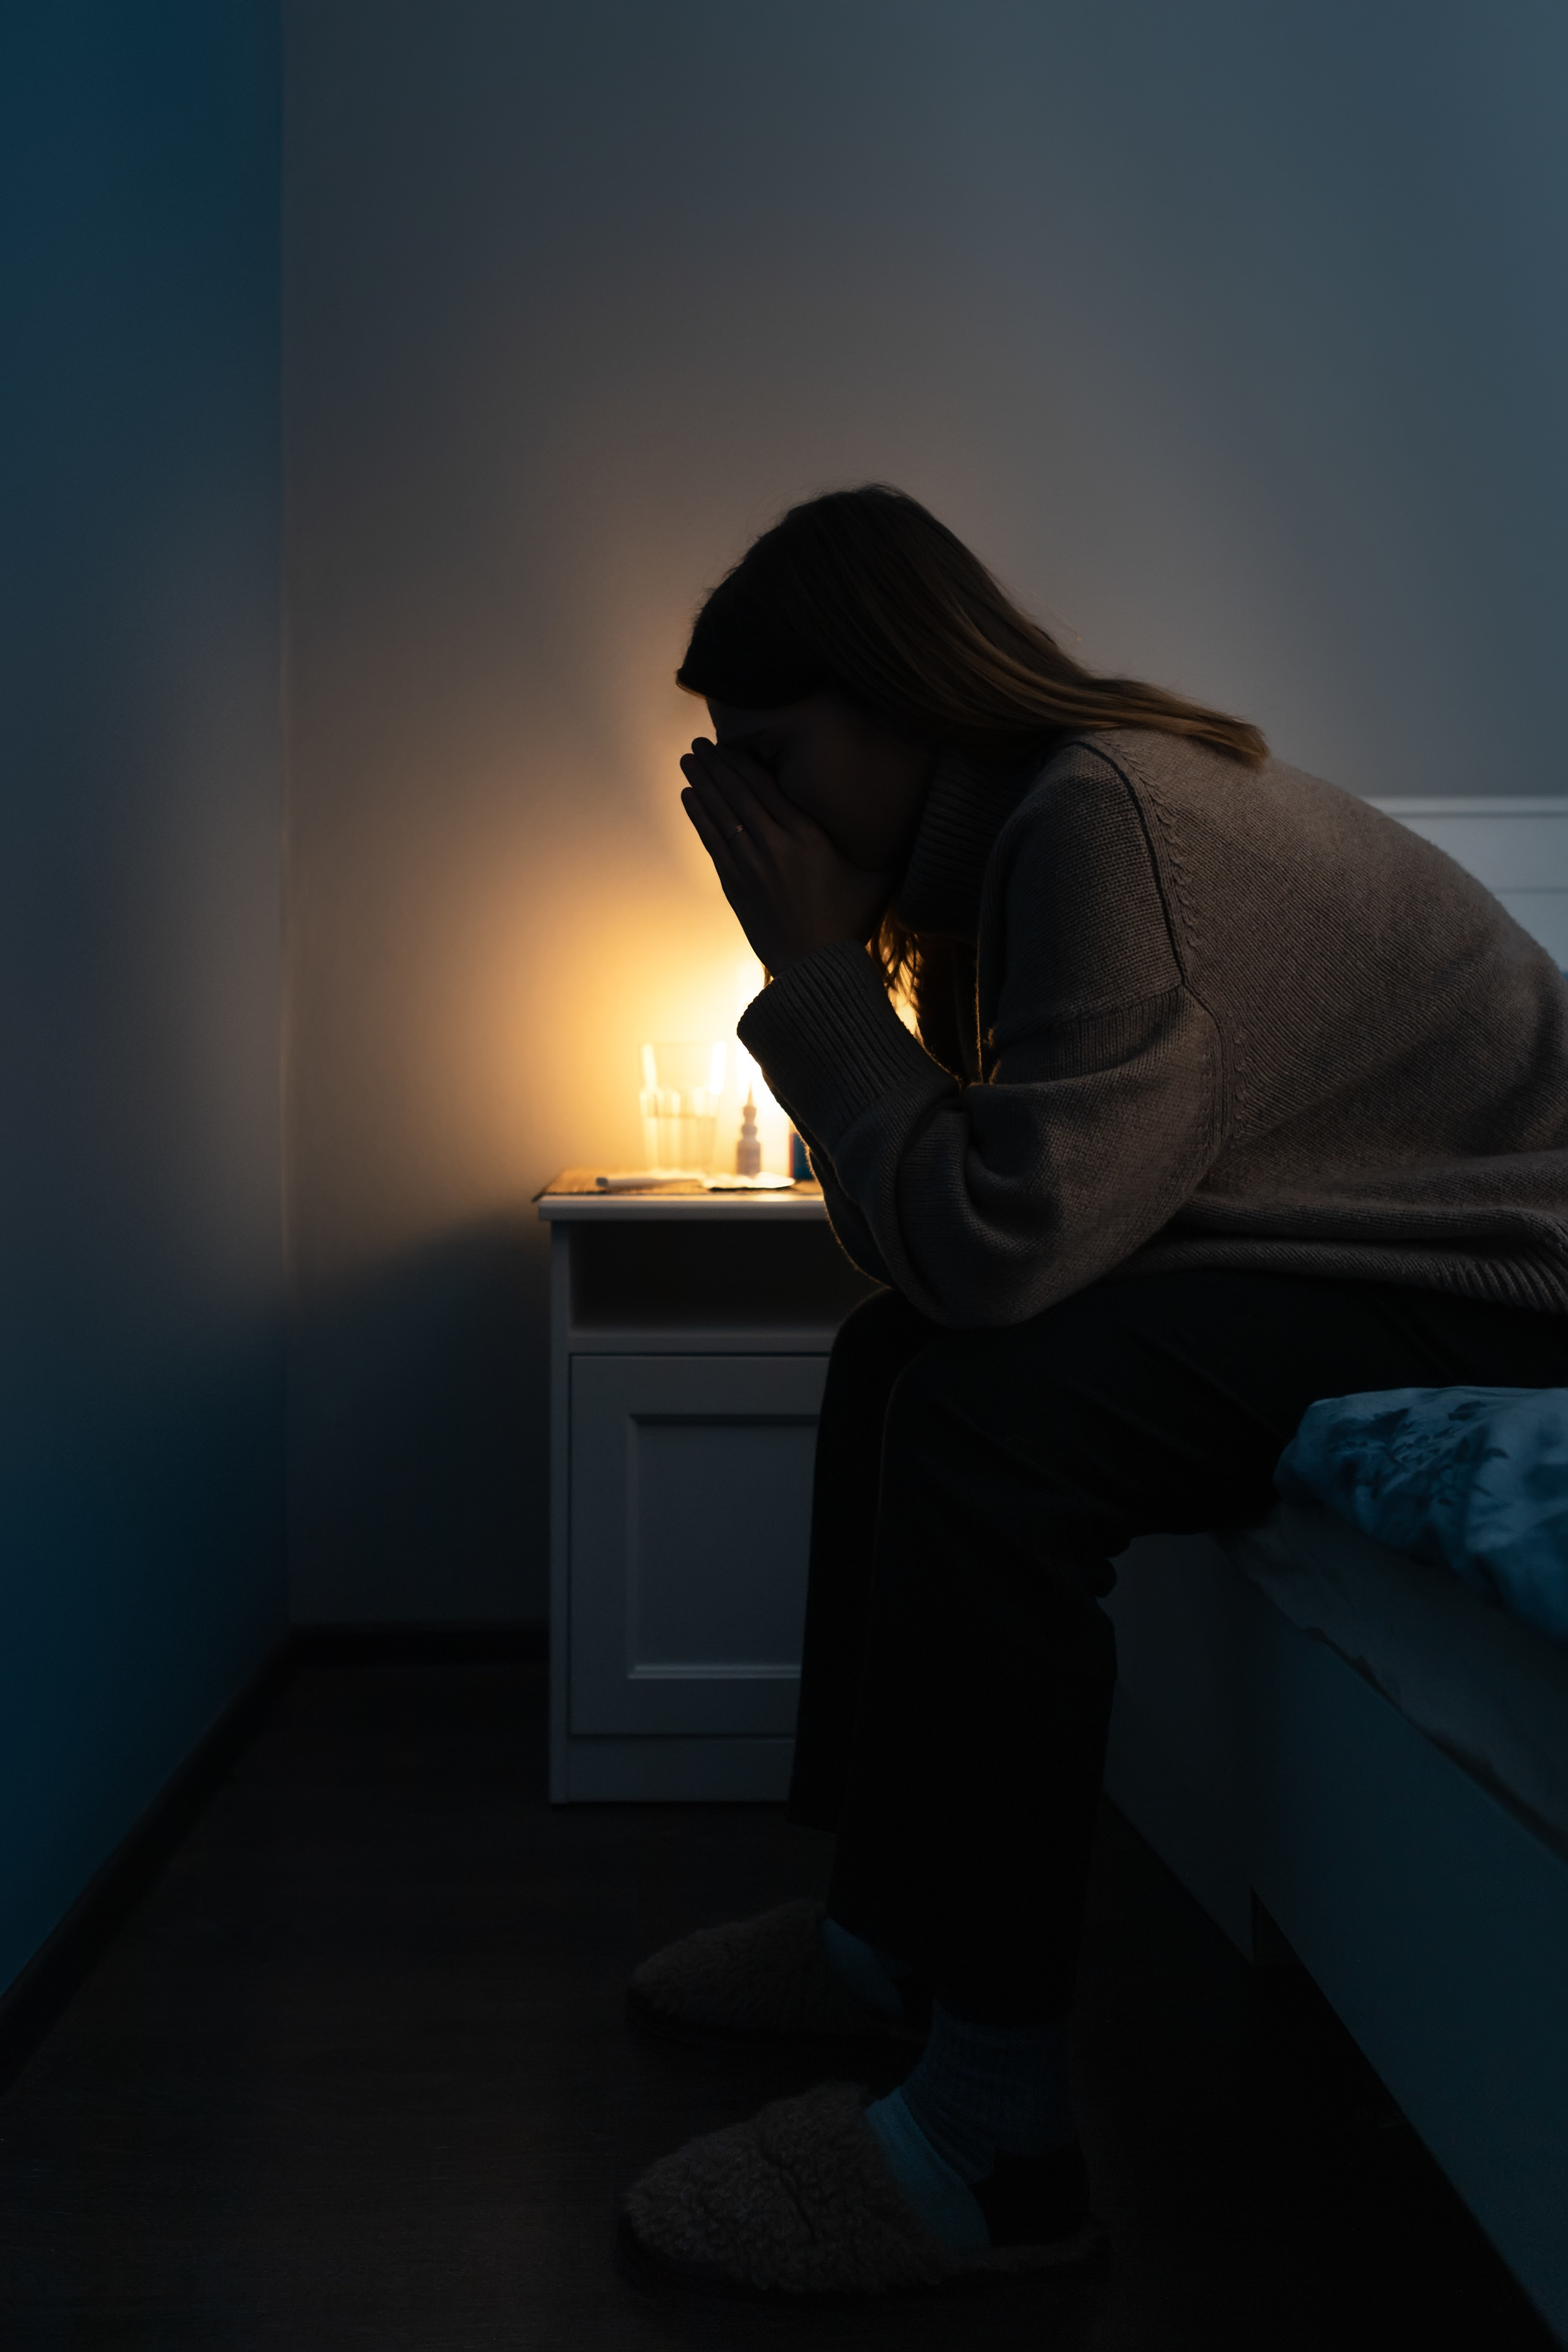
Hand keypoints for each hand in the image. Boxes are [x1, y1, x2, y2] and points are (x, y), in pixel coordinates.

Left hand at [679, 740, 896, 972]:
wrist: (816, 969)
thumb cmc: (849, 925)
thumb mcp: (878, 883)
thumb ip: (892, 850)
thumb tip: (922, 821)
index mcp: (809, 837)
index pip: (769, 787)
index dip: (745, 762)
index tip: (729, 741)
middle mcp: (776, 845)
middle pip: (740, 794)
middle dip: (717, 765)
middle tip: (699, 742)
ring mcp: (752, 865)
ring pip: (721, 813)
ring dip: (702, 784)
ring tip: (688, 758)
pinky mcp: (736, 886)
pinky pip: (712, 841)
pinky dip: (698, 816)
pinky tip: (687, 795)